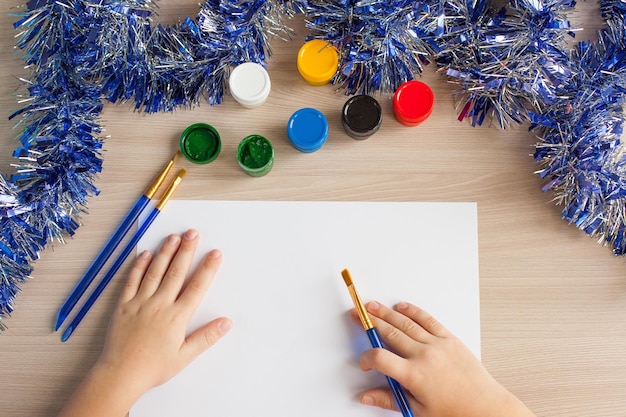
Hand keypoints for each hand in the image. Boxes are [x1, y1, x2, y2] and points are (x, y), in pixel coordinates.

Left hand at [58, 229, 230, 416]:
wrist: (120, 374)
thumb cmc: (153, 368)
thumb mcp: (185, 356)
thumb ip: (206, 337)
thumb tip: (226, 323)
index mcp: (176, 317)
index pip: (196, 287)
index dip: (207, 268)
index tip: (215, 253)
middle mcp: (160, 304)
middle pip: (176, 272)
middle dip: (187, 251)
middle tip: (193, 233)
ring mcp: (140, 302)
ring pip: (155, 272)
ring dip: (166, 252)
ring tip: (173, 237)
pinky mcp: (124, 305)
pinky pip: (132, 280)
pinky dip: (140, 266)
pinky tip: (147, 254)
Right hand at [353, 301, 534, 416]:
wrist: (486, 407)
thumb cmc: (455, 412)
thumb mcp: (417, 410)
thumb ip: (389, 399)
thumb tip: (367, 397)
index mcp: (414, 375)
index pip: (380, 358)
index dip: (367, 358)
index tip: (365, 363)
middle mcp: (425, 356)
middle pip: (390, 333)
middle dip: (370, 323)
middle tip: (358, 314)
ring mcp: (438, 345)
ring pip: (406, 324)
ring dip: (387, 313)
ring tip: (373, 306)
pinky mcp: (450, 339)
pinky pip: (428, 320)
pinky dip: (413, 312)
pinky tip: (402, 307)